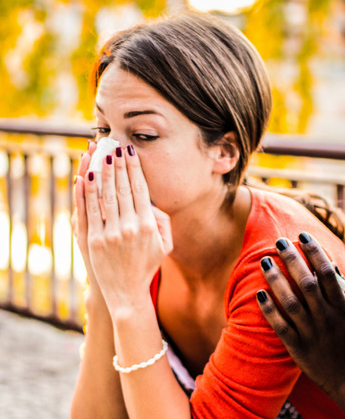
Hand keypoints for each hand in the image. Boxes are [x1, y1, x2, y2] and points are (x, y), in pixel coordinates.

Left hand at [77, 145, 172, 312]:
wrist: (127, 293)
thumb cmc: (147, 265)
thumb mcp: (166, 245)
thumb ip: (162, 221)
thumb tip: (151, 201)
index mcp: (148, 226)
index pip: (139, 190)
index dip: (133, 169)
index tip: (129, 152)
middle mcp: (129, 227)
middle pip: (121, 188)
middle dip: (117, 165)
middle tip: (114, 146)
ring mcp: (109, 234)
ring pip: (103, 196)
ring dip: (101, 173)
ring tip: (99, 154)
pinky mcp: (94, 240)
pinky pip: (88, 211)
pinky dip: (85, 192)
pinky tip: (84, 177)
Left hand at [256, 233, 344, 395]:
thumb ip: (344, 291)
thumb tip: (330, 265)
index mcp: (341, 307)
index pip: (326, 273)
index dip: (315, 251)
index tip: (302, 235)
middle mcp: (326, 318)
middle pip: (307, 283)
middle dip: (293, 259)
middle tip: (280, 241)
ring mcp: (311, 333)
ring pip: (291, 302)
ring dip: (277, 280)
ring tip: (265, 261)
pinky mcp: (297, 347)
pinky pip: (281, 326)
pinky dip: (270, 310)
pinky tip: (259, 294)